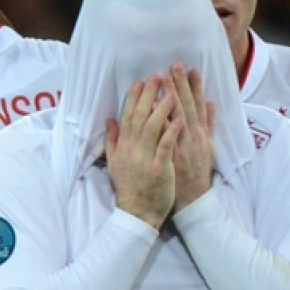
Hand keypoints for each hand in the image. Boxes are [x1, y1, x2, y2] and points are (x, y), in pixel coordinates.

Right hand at [105, 74, 181, 228]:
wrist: (138, 212)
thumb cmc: (129, 187)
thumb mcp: (114, 163)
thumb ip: (112, 141)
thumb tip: (110, 121)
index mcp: (123, 147)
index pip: (128, 116)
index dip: (134, 97)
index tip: (141, 81)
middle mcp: (132, 149)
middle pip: (140, 116)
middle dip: (149, 95)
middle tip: (157, 76)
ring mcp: (145, 158)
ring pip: (153, 127)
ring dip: (162, 108)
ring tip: (171, 91)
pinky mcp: (159, 168)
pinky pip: (166, 146)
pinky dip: (172, 131)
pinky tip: (180, 118)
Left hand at [165, 62, 214, 212]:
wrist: (193, 198)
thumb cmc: (198, 172)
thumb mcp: (208, 148)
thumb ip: (209, 125)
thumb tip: (211, 103)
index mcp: (201, 134)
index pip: (197, 105)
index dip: (194, 86)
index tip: (190, 68)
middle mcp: (193, 137)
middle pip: (187, 106)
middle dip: (182, 84)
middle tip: (176, 64)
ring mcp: (182, 146)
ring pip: (177, 117)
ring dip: (171, 96)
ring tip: (164, 77)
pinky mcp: (172, 156)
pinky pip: (167, 135)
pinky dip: (163, 120)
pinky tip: (156, 106)